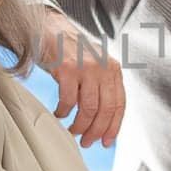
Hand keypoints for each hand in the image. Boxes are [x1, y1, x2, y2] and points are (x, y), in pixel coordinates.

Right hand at [36, 9, 124, 147]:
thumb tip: (103, 122)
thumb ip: (101, 87)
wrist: (51, 28)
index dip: (113, 127)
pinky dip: (63, 112)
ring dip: (79, 125)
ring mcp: (86, 68)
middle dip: (96, 131)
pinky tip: (59, 114)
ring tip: (72, 130)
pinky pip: (68, 101)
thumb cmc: (72, 52)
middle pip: (105, 110)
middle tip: (87, 142)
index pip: (119, 105)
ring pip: (88, 109)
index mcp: (113, 69)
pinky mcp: (67, 69)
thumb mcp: (95, 66)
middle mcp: (103, 68)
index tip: (106, 142)